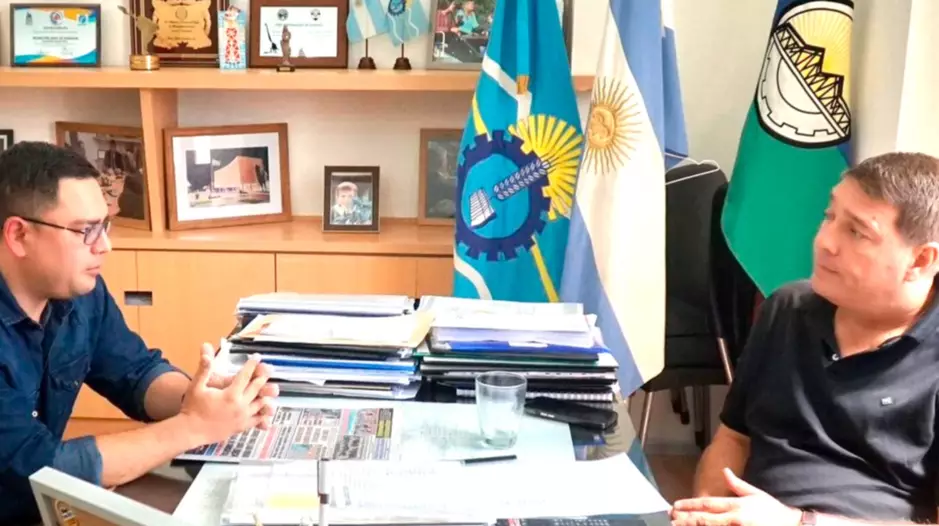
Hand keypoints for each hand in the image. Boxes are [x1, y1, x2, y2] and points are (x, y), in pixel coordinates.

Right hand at [179, 345, 272, 445]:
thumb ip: (204, 369)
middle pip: (257, 388)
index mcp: (230, 394)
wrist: (190, 432)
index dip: (252, 364)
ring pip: (261, 404)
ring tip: (272, 387)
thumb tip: (206, 351)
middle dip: (263, 376)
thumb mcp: (196, 386)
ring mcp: (242, 418)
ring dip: (266, 394)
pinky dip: (263, 412)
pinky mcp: (241, 427)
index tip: (257, 356)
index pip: (245, 375)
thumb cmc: (192, 407)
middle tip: (269, 368)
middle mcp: (240, 405)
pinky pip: (257, 419)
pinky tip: (267, 408)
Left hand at [670, 468, 801, 525]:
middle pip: (704, 519)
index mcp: (736, 505)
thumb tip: (725, 471)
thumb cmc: (772, 510)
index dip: (690, 505)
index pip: (707, 504)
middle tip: (671, 519)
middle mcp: (734, 518)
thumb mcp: (755, 494)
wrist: (791, 524)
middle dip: (686, 519)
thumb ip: (737, 484)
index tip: (676, 506)